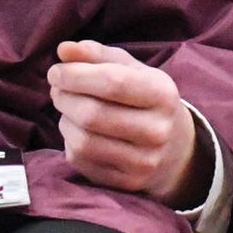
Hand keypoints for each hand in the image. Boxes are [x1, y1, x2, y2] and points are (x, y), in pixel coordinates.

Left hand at [49, 40, 207, 205]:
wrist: (176, 150)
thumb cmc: (146, 100)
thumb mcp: (133, 71)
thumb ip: (98, 56)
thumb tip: (63, 49)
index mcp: (163, 94)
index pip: (113, 82)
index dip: (76, 75)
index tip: (56, 70)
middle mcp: (157, 130)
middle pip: (92, 114)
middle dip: (64, 97)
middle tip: (58, 89)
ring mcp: (143, 161)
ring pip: (82, 141)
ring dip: (64, 120)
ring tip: (68, 109)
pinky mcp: (126, 183)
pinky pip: (81, 161)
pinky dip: (70, 142)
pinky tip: (78, 131)